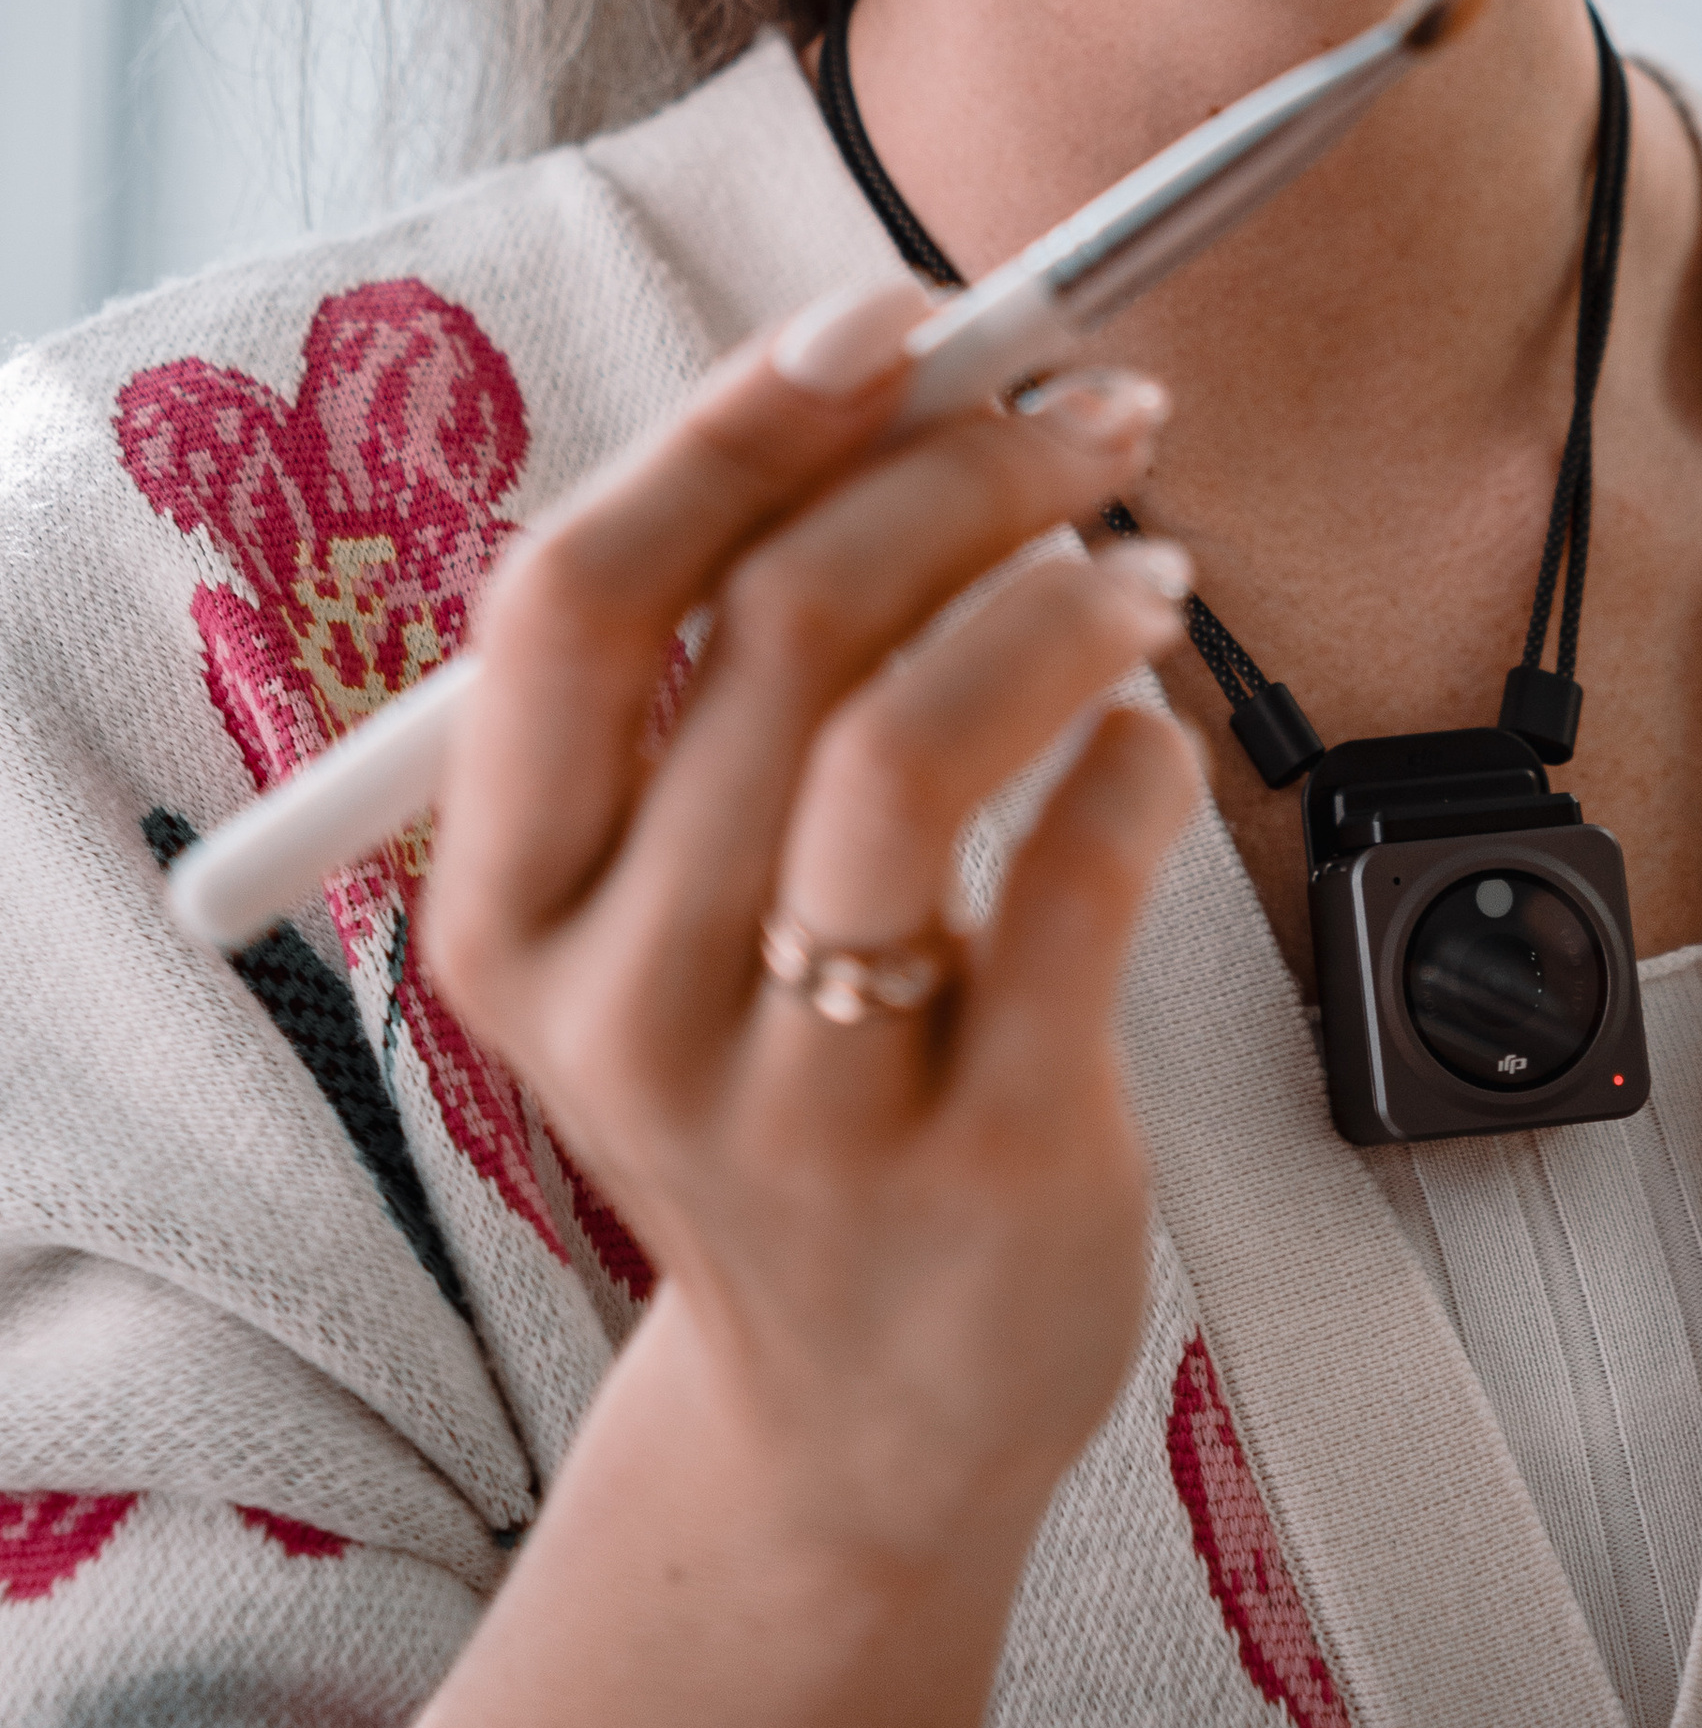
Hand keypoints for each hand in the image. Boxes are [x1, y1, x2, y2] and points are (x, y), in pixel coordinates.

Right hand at [403, 282, 1201, 1727]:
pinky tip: (1162, 735)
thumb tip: (909, 373)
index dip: (735, 422)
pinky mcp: (981, 1164)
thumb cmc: (785, 1062)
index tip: (894, 314)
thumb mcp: (680, 896)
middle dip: (962, 469)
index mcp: (512, 899)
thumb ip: (735, 667)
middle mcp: (619, 1000)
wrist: (866, 1413)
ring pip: (909, 749)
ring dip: (1055, 600)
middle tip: (1095, 412)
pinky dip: (1140, 756)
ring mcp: (796, 1098)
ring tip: (1148, 569)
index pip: (575, 596)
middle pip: (776, 632)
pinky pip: (1078, 887)